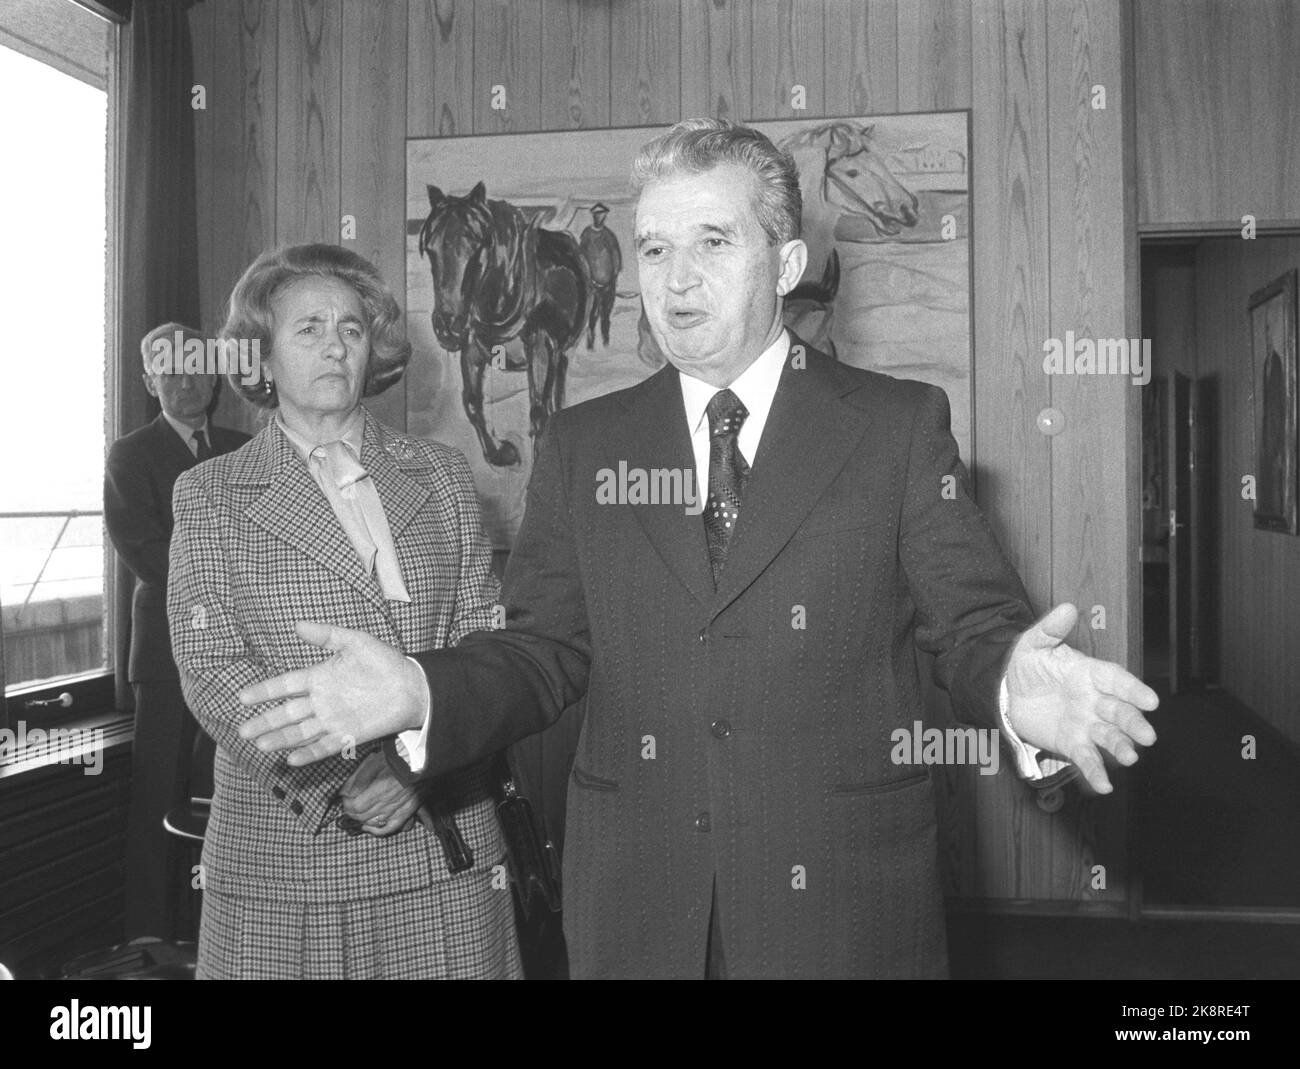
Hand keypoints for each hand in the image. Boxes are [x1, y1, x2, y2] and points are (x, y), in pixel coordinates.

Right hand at [236, 621, 427, 765]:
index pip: (285, 685)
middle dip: (265, 721)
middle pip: (287, 712)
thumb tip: (298, 624)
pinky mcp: (349, 734)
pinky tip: (292, 759)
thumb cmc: (385, 662)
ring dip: (281, 738)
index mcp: (320, 677)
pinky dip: (309, 753)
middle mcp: (322, 700)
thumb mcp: (355, 642)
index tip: (243, 697)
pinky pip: (325, 746)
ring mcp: (334, 719)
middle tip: (243, 730)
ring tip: (260, 745)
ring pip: (300, 731)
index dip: (265, 691)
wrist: (413, 686)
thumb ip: (326, 635)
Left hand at [339, 752, 421, 836]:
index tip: (345, 798)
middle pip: (362, 816)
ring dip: (361, 819)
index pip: (356, 806)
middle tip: (349, 804)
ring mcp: (399, 808)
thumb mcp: (375, 762)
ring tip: (357, 813)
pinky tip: (368, 826)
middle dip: (351, 812)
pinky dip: (377, 830)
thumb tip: (344, 792)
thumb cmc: (397, 757)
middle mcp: (389, 802)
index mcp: (381, 789)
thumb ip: (359, 779)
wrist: (422, 758)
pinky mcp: (408, 810)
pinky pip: (391, 827)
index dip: (346, 804)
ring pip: (374, 822)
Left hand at [1004, 603, 1158, 794]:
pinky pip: (1087, 758)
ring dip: (1121, 747)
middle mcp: (1094, 700)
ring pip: (1108, 737)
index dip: (1133, 690)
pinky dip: (1096, 772)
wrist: (1006, 691)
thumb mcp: (1034, 643)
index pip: (1116, 680)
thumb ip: (1050, 629)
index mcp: (1090, 673)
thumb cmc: (1027, 664)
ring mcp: (1085, 723)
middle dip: (1133, 723)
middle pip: (1119, 712)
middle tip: (1147, 736)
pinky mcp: (1072, 743)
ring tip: (1130, 759)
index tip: (1151, 700)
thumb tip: (1067, 608)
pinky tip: (1104, 786)